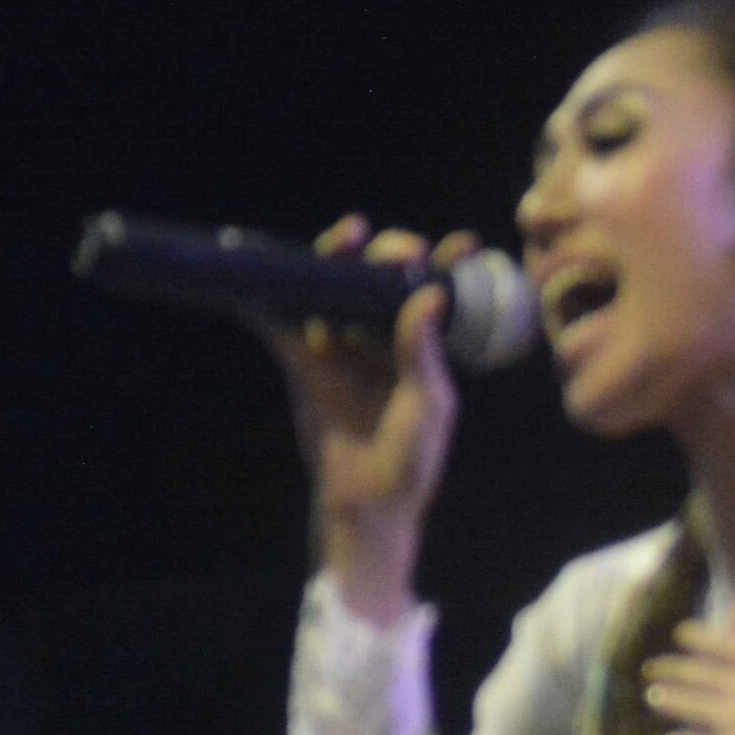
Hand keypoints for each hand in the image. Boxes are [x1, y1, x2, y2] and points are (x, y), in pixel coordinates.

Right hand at [265, 215, 478, 623]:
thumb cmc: (412, 456)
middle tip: (400, 251)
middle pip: (382, 277)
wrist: (367, 500)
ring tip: (351, 235)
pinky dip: (270, 296)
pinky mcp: (302, 358)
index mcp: (424, 345)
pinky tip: (269, 271)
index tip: (465, 243)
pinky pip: (282, 320)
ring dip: (339, 256)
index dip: (449, 263)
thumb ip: (423, 350)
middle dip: (392, 253)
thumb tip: (432, 294)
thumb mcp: (429, 403)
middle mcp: (383, 336)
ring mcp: (341, 343)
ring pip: (335, 286)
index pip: (438, 292)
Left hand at [642, 539, 734, 734]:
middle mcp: (733, 686)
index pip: (716, 644)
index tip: (679, 634)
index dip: (696, 638)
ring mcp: (729, 722)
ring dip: (670, 703)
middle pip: (696, 676)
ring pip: (690, 709)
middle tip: (650, 669)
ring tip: (653, 699)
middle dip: (672, 670)